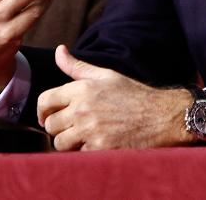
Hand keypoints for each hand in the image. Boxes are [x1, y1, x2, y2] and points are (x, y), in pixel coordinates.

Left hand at [37, 45, 194, 150]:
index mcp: (82, 89)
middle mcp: (83, 109)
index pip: (45, 100)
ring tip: (86, 137)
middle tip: (74, 127)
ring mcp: (90, 130)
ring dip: (69, 143)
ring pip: (59, 143)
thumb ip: (77, 66)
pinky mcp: (99, 149)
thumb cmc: (134, 94)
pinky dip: (85, 153)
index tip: (49, 116)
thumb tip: (59, 50)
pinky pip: (77, 155)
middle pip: (50, 125)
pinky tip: (100, 144)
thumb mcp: (106, 75)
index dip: (43, 110)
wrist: (162, 116)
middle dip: (59, 127)